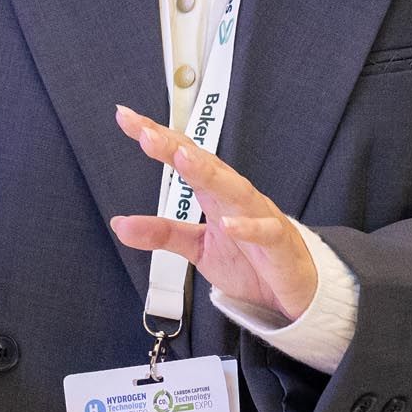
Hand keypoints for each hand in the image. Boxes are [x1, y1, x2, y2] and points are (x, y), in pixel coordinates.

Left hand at [111, 105, 321, 326]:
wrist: (291, 293)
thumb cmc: (249, 262)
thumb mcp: (198, 248)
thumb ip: (162, 234)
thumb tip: (120, 224)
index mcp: (215, 194)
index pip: (184, 156)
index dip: (157, 137)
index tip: (126, 118)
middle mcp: (236, 198)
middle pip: (206, 165)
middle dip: (176, 147)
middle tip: (146, 134)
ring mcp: (260, 217)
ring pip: (236, 190)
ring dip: (210, 173)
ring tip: (183, 159)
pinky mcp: (279, 244)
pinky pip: (265, 232)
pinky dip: (248, 227)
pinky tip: (229, 224)